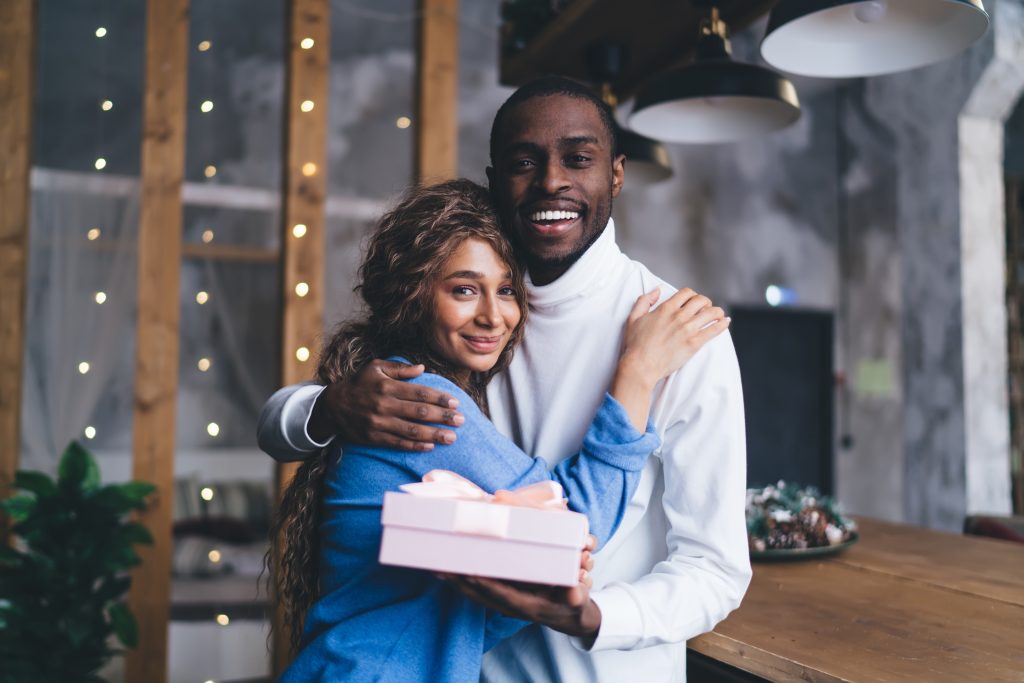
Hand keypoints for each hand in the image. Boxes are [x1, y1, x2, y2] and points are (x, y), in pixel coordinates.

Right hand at [307, 359, 464, 449]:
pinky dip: (415, 446)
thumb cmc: (359, 383)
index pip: (419, 393)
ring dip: (434, 434)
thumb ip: (400, 368)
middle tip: (461, 421)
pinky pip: (398, 443)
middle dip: (443, 417)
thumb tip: (422, 368)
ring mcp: (379, 423)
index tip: (455, 403)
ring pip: (412, 430)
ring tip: (452, 437)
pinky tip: (430, 446)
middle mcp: (384, 405)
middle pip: (420, 412)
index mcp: (387, 387)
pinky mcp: (374, 438)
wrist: (333, 406)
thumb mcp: (376, 367)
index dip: (439, 398)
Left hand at [440, 535, 601, 647]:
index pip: (500, 594)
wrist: (572, 617)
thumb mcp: (579, 602)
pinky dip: (462, 582)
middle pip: (479, 594)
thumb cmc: (574, 606)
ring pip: (474, 593)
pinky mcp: (503, 597)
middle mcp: (512, 605)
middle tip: (438, 566)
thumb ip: (577, 598)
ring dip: (455, 580)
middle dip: (459, 581)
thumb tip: (574, 595)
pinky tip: (451, 570)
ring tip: (435, 566)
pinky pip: (478, 591)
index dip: (485, 584)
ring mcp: (505, 602)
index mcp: (528, 606)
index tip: (469, 572)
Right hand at [618, 287, 728, 389]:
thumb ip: (644, 300)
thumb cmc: (635, 344)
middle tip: (706, 309)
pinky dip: (723, 324)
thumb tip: (658, 290)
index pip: (687, 293)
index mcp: (666, 308)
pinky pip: (714, 330)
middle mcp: (679, 316)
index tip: (693, 301)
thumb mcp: (633, 318)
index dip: (692, 295)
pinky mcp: (694, 343)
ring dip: (717, 312)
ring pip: (711, 313)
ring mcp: (688, 330)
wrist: (641, 365)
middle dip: (706, 302)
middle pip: (701, 300)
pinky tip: (725, 322)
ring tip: (718, 315)